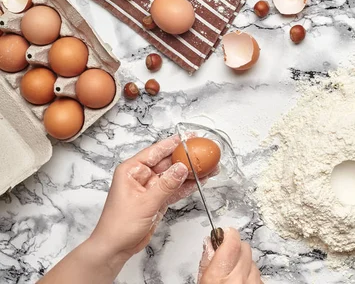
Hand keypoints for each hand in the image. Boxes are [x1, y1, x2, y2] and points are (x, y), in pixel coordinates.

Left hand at [89, 136, 196, 265]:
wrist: (115, 248)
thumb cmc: (118, 225)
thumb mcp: (145, 203)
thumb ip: (166, 185)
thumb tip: (182, 168)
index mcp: (131, 170)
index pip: (156, 152)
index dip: (173, 143)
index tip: (188, 137)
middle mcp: (141, 177)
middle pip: (168, 163)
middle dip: (186, 159)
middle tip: (204, 154)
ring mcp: (150, 189)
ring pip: (174, 176)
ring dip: (191, 174)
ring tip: (208, 168)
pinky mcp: (157, 200)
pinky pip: (175, 189)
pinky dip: (187, 187)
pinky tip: (200, 182)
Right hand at [198, 228, 262, 283]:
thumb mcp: (203, 281)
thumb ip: (206, 261)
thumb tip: (210, 242)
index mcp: (219, 276)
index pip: (232, 242)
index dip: (229, 234)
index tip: (224, 234)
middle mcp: (238, 278)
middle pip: (244, 248)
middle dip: (236, 248)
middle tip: (227, 258)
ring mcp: (253, 282)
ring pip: (253, 260)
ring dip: (244, 263)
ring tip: (234, 274)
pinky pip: (258, 273)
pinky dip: (251, 274)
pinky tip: (242, 281)